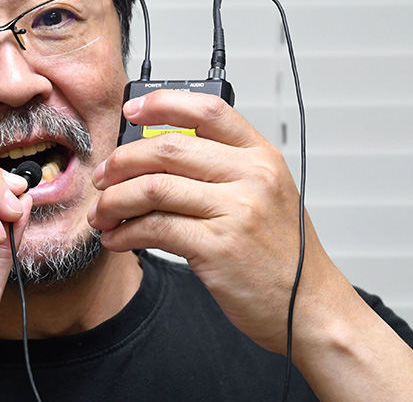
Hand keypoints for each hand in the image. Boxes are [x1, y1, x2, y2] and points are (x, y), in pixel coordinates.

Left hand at [88, 89, 319, 353]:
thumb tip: (154, 152)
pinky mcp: (218, 247)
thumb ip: (221, 166)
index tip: (131, 110)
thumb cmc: (280, 253)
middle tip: (103, 177)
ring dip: (115, 201)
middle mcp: (252, 176)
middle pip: (168, 148)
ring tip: (103, 214)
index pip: (207, 110)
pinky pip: (154, 228)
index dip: (162, 103)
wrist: (310, 309)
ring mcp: (237, 211)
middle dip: (122, 161)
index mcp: (261, 156)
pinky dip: (126, 233)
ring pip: (153, 188)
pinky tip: (117, 239)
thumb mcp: (264, 193)